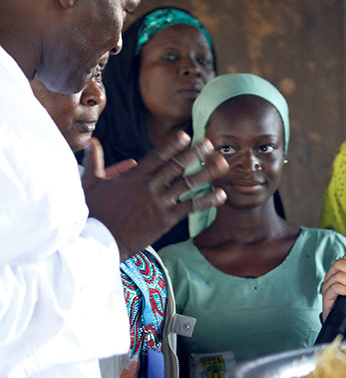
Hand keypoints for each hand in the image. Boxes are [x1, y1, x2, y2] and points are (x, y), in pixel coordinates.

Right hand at [83, 133, 228, 259]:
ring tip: (223, 163)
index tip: (186, 136)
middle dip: (195, 153)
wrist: (96, 241)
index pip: (158, 156)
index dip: (173, 145)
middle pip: (177, 165)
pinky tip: (221, 195)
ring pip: (188, 183)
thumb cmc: (91, 213)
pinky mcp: (165, 219)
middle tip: (210, 143)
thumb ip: (95, 161)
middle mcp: (149, 186)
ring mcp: (159, 202)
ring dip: (207, 172)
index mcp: (133, 176)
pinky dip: (207, 200)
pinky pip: (191, 207)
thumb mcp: (90, 183)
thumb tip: (93, 142)